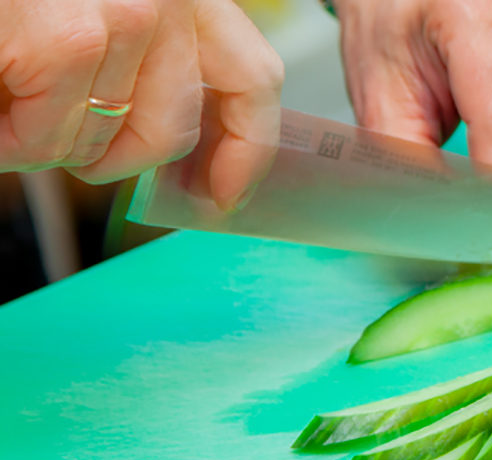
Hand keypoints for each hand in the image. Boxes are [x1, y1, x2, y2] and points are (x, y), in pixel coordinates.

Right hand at [0, 0, 283, 210]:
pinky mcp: (66, 40)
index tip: (225, 194)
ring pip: (100, 143)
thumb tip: (172, 145)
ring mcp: (123, 17)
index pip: (252, 78)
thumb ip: (147, 65)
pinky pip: (45, 140)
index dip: (246, 150)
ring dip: (42, 141)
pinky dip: (4, 140)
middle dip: (113, 157)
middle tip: (56, 137)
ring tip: (4, 94)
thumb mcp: (95, 10)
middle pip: (173, 129)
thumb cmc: (15, 3)